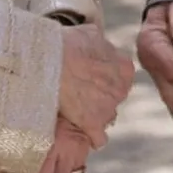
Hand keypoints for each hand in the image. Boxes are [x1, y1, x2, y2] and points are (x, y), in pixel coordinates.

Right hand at [57, 24, 132, 147]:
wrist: (48, 62)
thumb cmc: (67, 45)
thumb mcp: (90, 34)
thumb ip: (101, 44)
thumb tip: (99, 43)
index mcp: (124, 67)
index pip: (121, 78)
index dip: (104, 78)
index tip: (90, 77)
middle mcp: (121, 89)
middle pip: (113, 97)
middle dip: (99, 97)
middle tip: (79, 91)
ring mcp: (108, 109)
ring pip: (106, 117)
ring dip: (93, 115)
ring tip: (74, 109)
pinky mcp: (93, 125)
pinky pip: (98, 138)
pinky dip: (91, 136)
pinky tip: (80, 129)